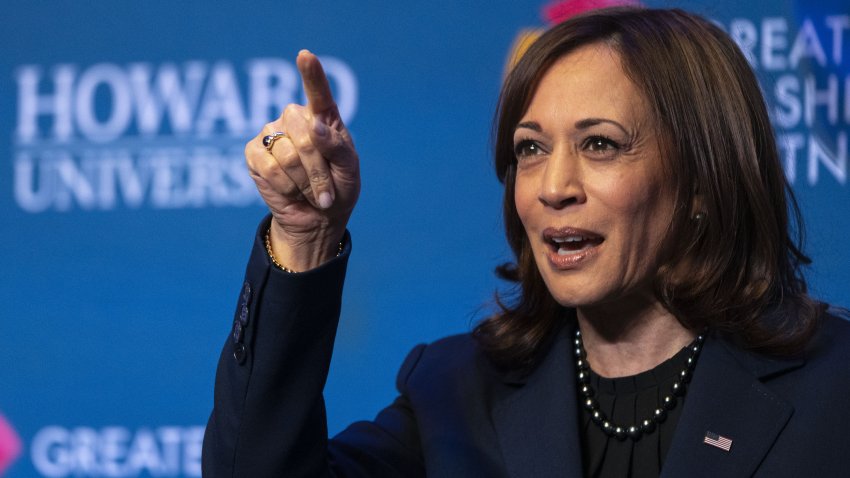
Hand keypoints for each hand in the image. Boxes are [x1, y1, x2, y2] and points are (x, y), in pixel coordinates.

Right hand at [245, 50, 359, 270]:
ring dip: (304, 182)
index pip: (318, 92)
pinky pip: (268, 167)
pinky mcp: (254, 153)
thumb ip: (336, 147)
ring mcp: (272, 133)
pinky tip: (291, 191)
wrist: (317, 218)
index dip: (311, 74)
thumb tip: (313, 127)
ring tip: (310, 193)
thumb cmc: (338, 189)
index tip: (305, 56)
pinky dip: (285, 185)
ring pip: (287, 155)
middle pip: (305, 135)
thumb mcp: (349, 171)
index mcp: (324, 118)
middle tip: (326, 193)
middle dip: (318, 170)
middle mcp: (295, 119)